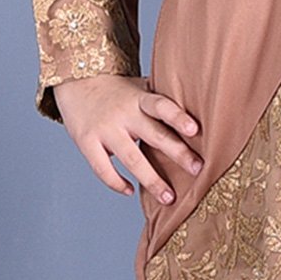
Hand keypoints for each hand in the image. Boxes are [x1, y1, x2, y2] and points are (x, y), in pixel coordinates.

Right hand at [52, 75, 203, 202]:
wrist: (76, 81)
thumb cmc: (118, 91)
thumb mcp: (140, 88)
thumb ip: (163, 102)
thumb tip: (204, 111)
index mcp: (140, 99)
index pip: (161, 105)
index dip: (178, 117)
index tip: (194, 130)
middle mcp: (124, 114)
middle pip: (154, 135)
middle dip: (178, 154)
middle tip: (198, 170)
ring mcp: (105, 129)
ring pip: (131, 159)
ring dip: (152, 180)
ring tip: (169, 198)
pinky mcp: (87, 143)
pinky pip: (103, 168)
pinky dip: (116, 183)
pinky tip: (130, 191)